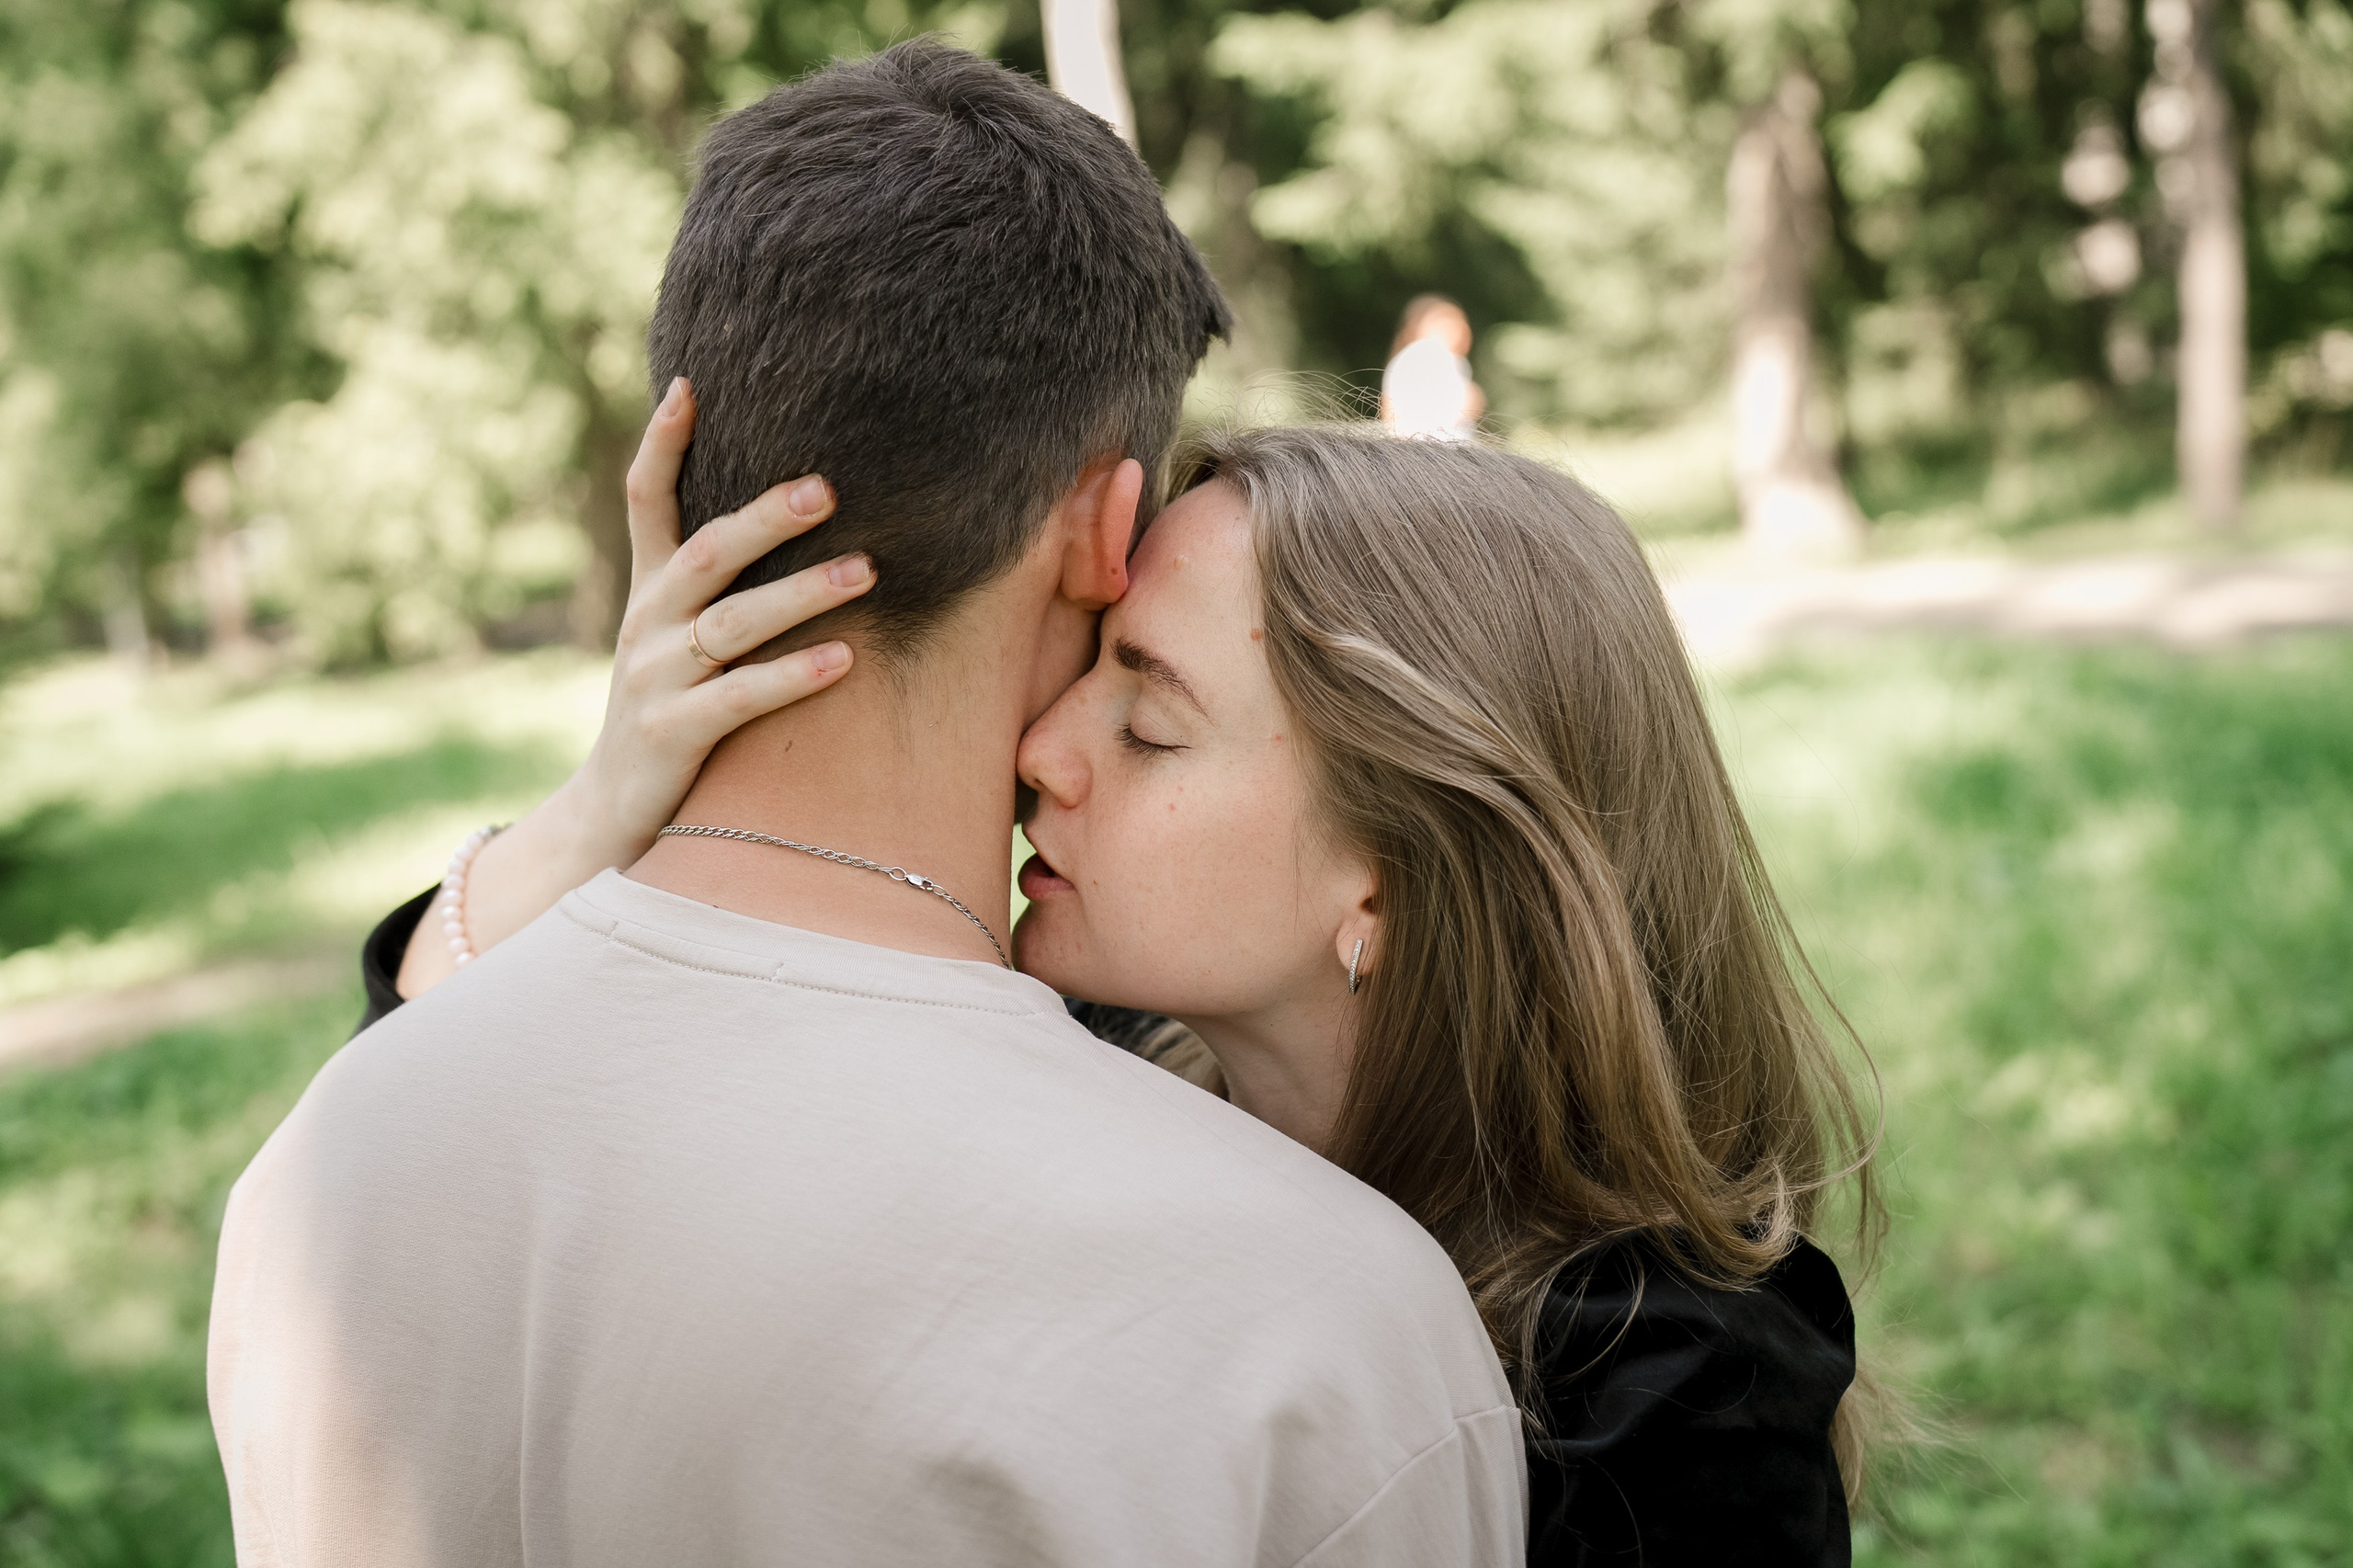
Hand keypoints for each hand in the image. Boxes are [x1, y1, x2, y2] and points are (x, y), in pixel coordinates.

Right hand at [574, 377, 872, 861]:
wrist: (614, 808)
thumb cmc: (671, 709)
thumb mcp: (678, 636)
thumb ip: (716, 582)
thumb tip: (786, 517)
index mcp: (651, 589)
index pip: (647, 499)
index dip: (663, 442)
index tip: (690, 384)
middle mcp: (647, 623)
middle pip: (707, 552)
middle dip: (766, 518)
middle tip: (829, 489)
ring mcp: (655, 678)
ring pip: (731, 623)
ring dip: (801, 594)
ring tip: (868, 572)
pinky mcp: (673, 733)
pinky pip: (740, 697)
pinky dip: (793, 675)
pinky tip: (845, 659)